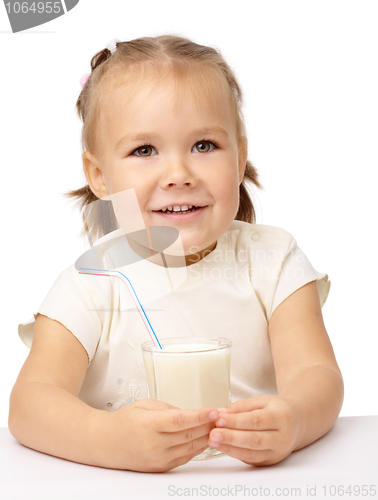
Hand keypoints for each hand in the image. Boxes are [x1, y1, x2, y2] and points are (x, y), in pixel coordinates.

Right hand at [99, 398, 218, 471]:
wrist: (107, 443)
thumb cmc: (126, 420)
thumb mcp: (145, 405)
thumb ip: (169, 408)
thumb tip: (191, 414)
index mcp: (149, 425)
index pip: (180, 421)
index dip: (199, 416)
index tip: (214, 411)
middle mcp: (154, 444)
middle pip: (189, 435)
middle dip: (208, 426)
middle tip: (223, 416)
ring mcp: (158, 458)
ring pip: (191, 448)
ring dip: (207, 437)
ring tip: (219, 426)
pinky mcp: (162, 467)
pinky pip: (186, 457)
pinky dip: (198, 447)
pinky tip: (206, 438)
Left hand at [208, 395, 299, 465]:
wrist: (297, 423)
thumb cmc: (277, 410)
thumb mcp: (262, 400)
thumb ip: (241, 406)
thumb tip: (220, 412)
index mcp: (281, 417)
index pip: (256, 420)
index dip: (236, 421)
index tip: (219, 419)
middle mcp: (282, 437)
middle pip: (254, 440)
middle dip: (231, 437)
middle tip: (213, 434)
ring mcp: (277, 452)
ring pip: (252, 453)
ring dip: (230, 448)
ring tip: (213, 441)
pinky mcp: (270, 461)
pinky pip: (250, 459)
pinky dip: (234, 453)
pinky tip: (222, 447)